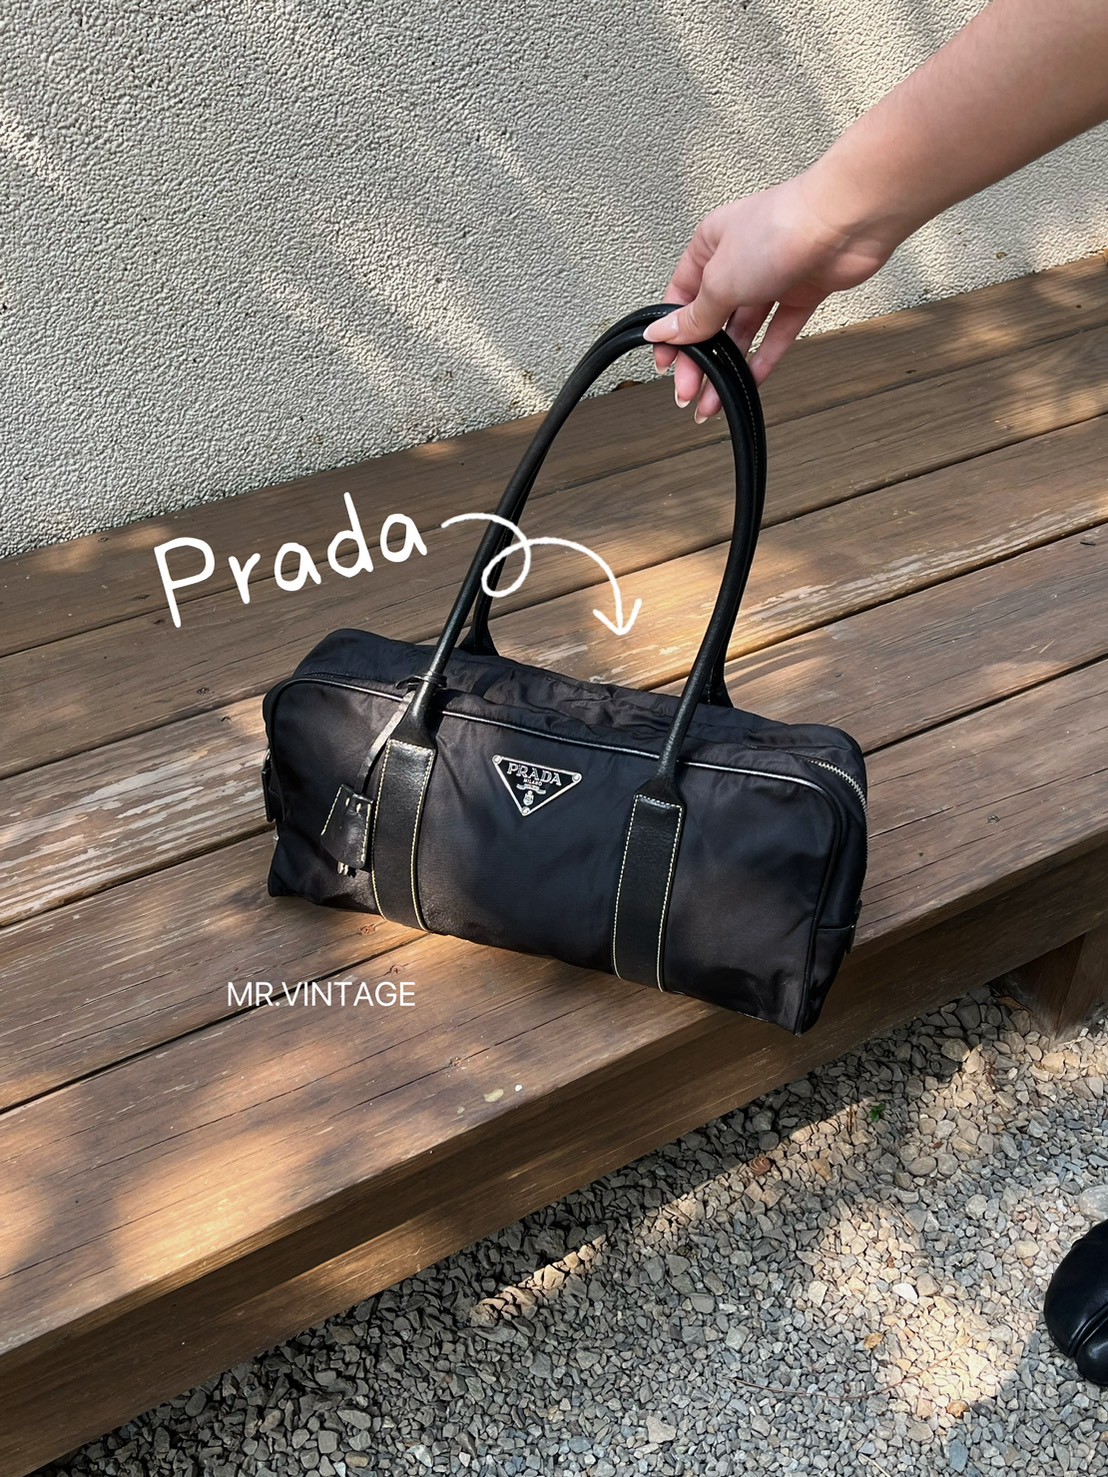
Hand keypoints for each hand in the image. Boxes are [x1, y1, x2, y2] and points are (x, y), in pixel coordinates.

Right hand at [643, 169, 898, 419]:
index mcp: (710, 245)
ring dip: (728, 366)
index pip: (681, 297)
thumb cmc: (779, 230)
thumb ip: (695, 316)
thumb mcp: (720, 280)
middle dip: (699, 358)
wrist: (843, 222)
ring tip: (715, 399)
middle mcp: (739, 260)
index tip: (666, 364)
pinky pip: (778, 332)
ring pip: (743, 330)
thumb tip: (663, 333)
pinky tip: (750, 381)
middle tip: (689, 391)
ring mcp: (772, 277)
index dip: (672, 333)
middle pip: (712, 319)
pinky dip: (764, 357)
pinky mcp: (802, 293)